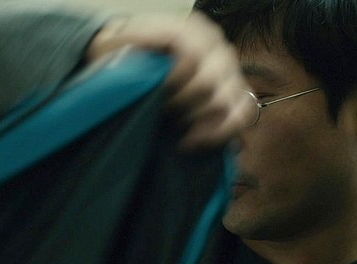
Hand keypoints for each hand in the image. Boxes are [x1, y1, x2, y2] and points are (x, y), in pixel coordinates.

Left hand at [87, 12, 252, 150]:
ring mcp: (228, 66)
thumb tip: (147, 74)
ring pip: (229, 101)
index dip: (172, 85)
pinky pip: (242, 113)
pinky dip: (220, 133)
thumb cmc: (120, 55)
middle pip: (209, 84)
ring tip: (175, 128)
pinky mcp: (235, 88)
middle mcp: (214, 43)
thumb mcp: (113, 49)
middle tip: (160, 112)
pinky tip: (193, 141)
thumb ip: (129, 55)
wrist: (131, 57)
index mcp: (188, 29)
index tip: (154, 98)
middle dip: (181, 106)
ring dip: (198, 122)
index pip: (191, 59)